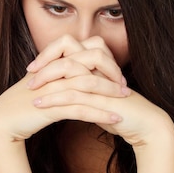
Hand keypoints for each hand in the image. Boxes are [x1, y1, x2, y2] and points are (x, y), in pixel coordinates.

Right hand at [0, 35, 128, 144]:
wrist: (2, 121)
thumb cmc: (23, 104)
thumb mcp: (44, 84)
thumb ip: (61, 75)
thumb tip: (82, 73)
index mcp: (54, 61)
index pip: (87, 48)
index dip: (106, 58)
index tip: (116, 74)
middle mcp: (55, 70)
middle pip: (92, 60)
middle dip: (112, 71)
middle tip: (124, 86)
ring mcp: (53, 87)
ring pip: (89, 83)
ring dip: (111, 93)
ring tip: (126, 101)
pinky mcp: (51, 107)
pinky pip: (81, 108)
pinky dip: (101, 113)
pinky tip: (115, 119)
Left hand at [26, 35, 173, 148]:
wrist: (144, 126)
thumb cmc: (121, 113)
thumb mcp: (97, 98)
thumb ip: (82, 90)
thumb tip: (62, 89)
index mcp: (97, 64)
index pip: (69, 46)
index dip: (50, 53)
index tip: (34, 67)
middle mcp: (99, 68)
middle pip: (67, 51)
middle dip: (45, 62)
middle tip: (29, 75)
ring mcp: (101, 82)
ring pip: (68, 71)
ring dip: (45, 81)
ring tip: (30, 92)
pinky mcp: (102, 99)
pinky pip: (74, 94)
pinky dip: (54, 99)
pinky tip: (40, 105)